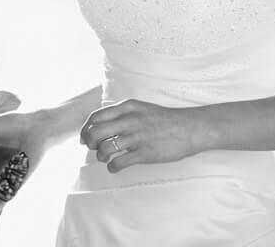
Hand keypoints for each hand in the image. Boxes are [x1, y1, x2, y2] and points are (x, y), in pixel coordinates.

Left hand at [79, 98, 214, 172]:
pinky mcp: (144, 153)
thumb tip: (102, 125)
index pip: (95, 117)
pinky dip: (112, 167)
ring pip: (105, 148)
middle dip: (89, 143)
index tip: (85, 137)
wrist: (190, 128)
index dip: (86, 129)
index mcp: (127, 107)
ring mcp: (137, 137)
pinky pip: (119, 162)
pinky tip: (115, 166)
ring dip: (101, 156)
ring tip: (106, 158)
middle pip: (95, 133)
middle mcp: (129, 120)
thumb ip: (122, 114)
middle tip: (93, 148)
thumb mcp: (141, 108)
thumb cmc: (165, 119)